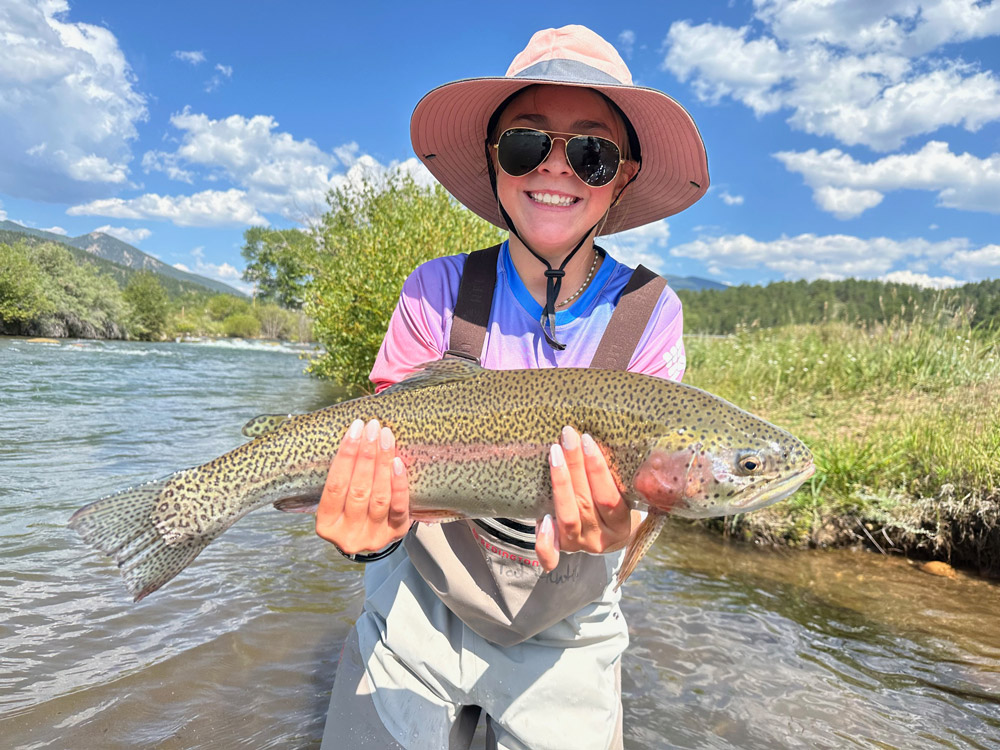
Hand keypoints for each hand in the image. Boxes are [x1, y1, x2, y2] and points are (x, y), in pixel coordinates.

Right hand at [316, 418, 409, 554]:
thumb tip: (356, 435)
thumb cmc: (350, 510)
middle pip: (358, 490)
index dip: (345, 455)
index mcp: (327, 525)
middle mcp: (348, 534)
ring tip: (386, 438)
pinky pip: (399, 508)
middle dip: (366, 454)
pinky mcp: (395, 534)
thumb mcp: (337, 501)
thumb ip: (342, 478)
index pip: (334, 486)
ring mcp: (373, 537)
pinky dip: (399, 484)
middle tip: (373, 428)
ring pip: (379, 496)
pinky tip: (398, 463)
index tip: (355, 429)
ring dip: (383, 463)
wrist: (371, 536)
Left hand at [535, 426, 634, 571]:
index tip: (587, 440)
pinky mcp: (562, 549)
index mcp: (622, 525)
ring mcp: (579, 545)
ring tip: (554, 453)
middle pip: (585, 501)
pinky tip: (542, 519)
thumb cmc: (615, 506)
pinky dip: (545, 540)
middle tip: (567, 436)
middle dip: (575, 465)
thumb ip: (624, 478)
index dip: (597, 469)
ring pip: (567, 517)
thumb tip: (634, 443)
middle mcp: (600, 538)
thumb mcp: (627, 496)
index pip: (609, 497)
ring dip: (560, 483)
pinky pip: (551, 554)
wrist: (608, 538)